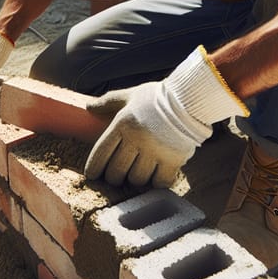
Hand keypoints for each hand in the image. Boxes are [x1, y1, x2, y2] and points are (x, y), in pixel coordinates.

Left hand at [84, 47, 248, 187]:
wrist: (188, 99)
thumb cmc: (156, 97)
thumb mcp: (129, 96)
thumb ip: (108, 101)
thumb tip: (88, 107)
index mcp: (122, 124)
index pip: (101, 154)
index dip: (94, 168)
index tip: (93, 175)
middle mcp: (136, 140)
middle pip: (117, 172)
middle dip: (114, 177)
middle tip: (117, 176)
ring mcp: (155, 152)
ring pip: (137, 179)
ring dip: (135, 179)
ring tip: (138, 173)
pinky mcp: (173, 161)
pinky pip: (159, 182)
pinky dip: (156, 182)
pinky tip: (156, 176)